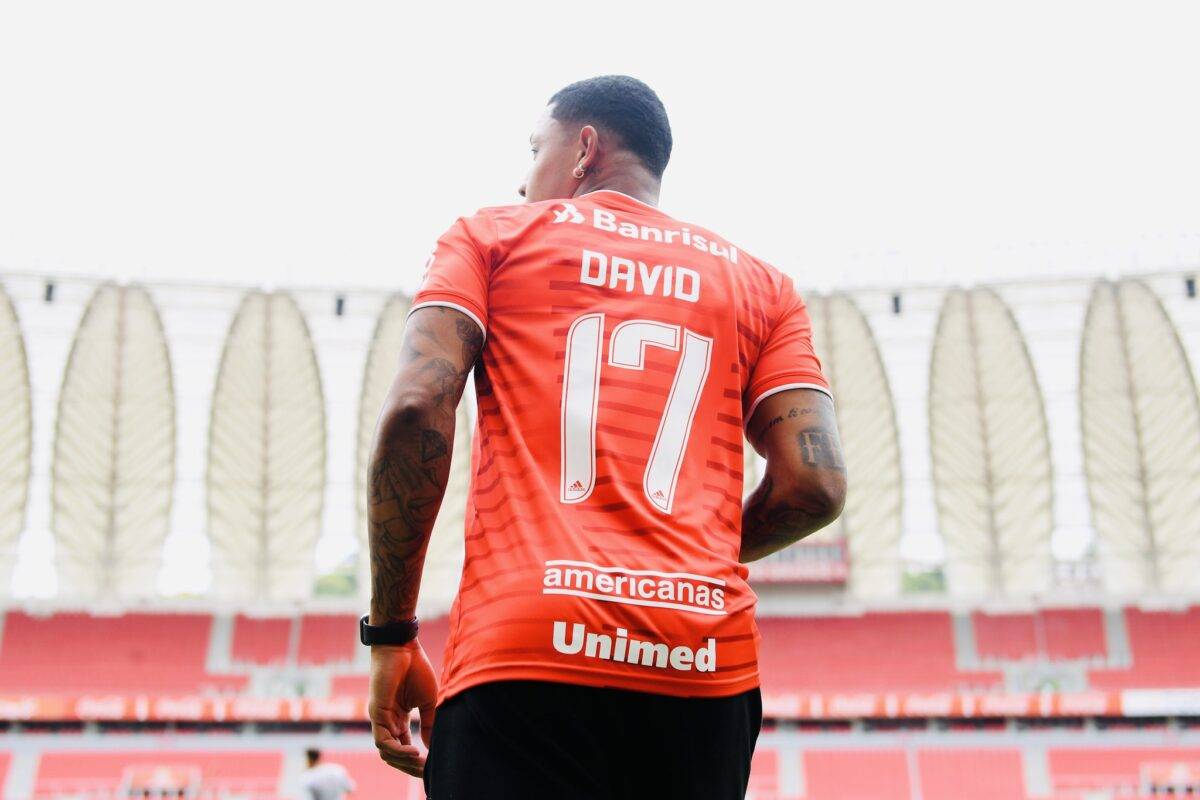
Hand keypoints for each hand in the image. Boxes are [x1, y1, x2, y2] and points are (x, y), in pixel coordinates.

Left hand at [368, 639, 437, 777]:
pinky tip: (415, 752)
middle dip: (410, 766)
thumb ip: (428, 723)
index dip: (416, 759)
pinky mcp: (376, 714)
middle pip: (394, 754)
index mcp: (399, 718)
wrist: (402, 647)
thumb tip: (430, 746)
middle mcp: (388, 721)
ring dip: (403, 761)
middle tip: (427, 771)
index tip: (432, 765)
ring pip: (386, 752)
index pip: (404, 746)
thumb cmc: (415, 668)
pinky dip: (398, 750)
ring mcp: (380, 719)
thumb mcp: (428, 701)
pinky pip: (383, 741)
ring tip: (422, 763)